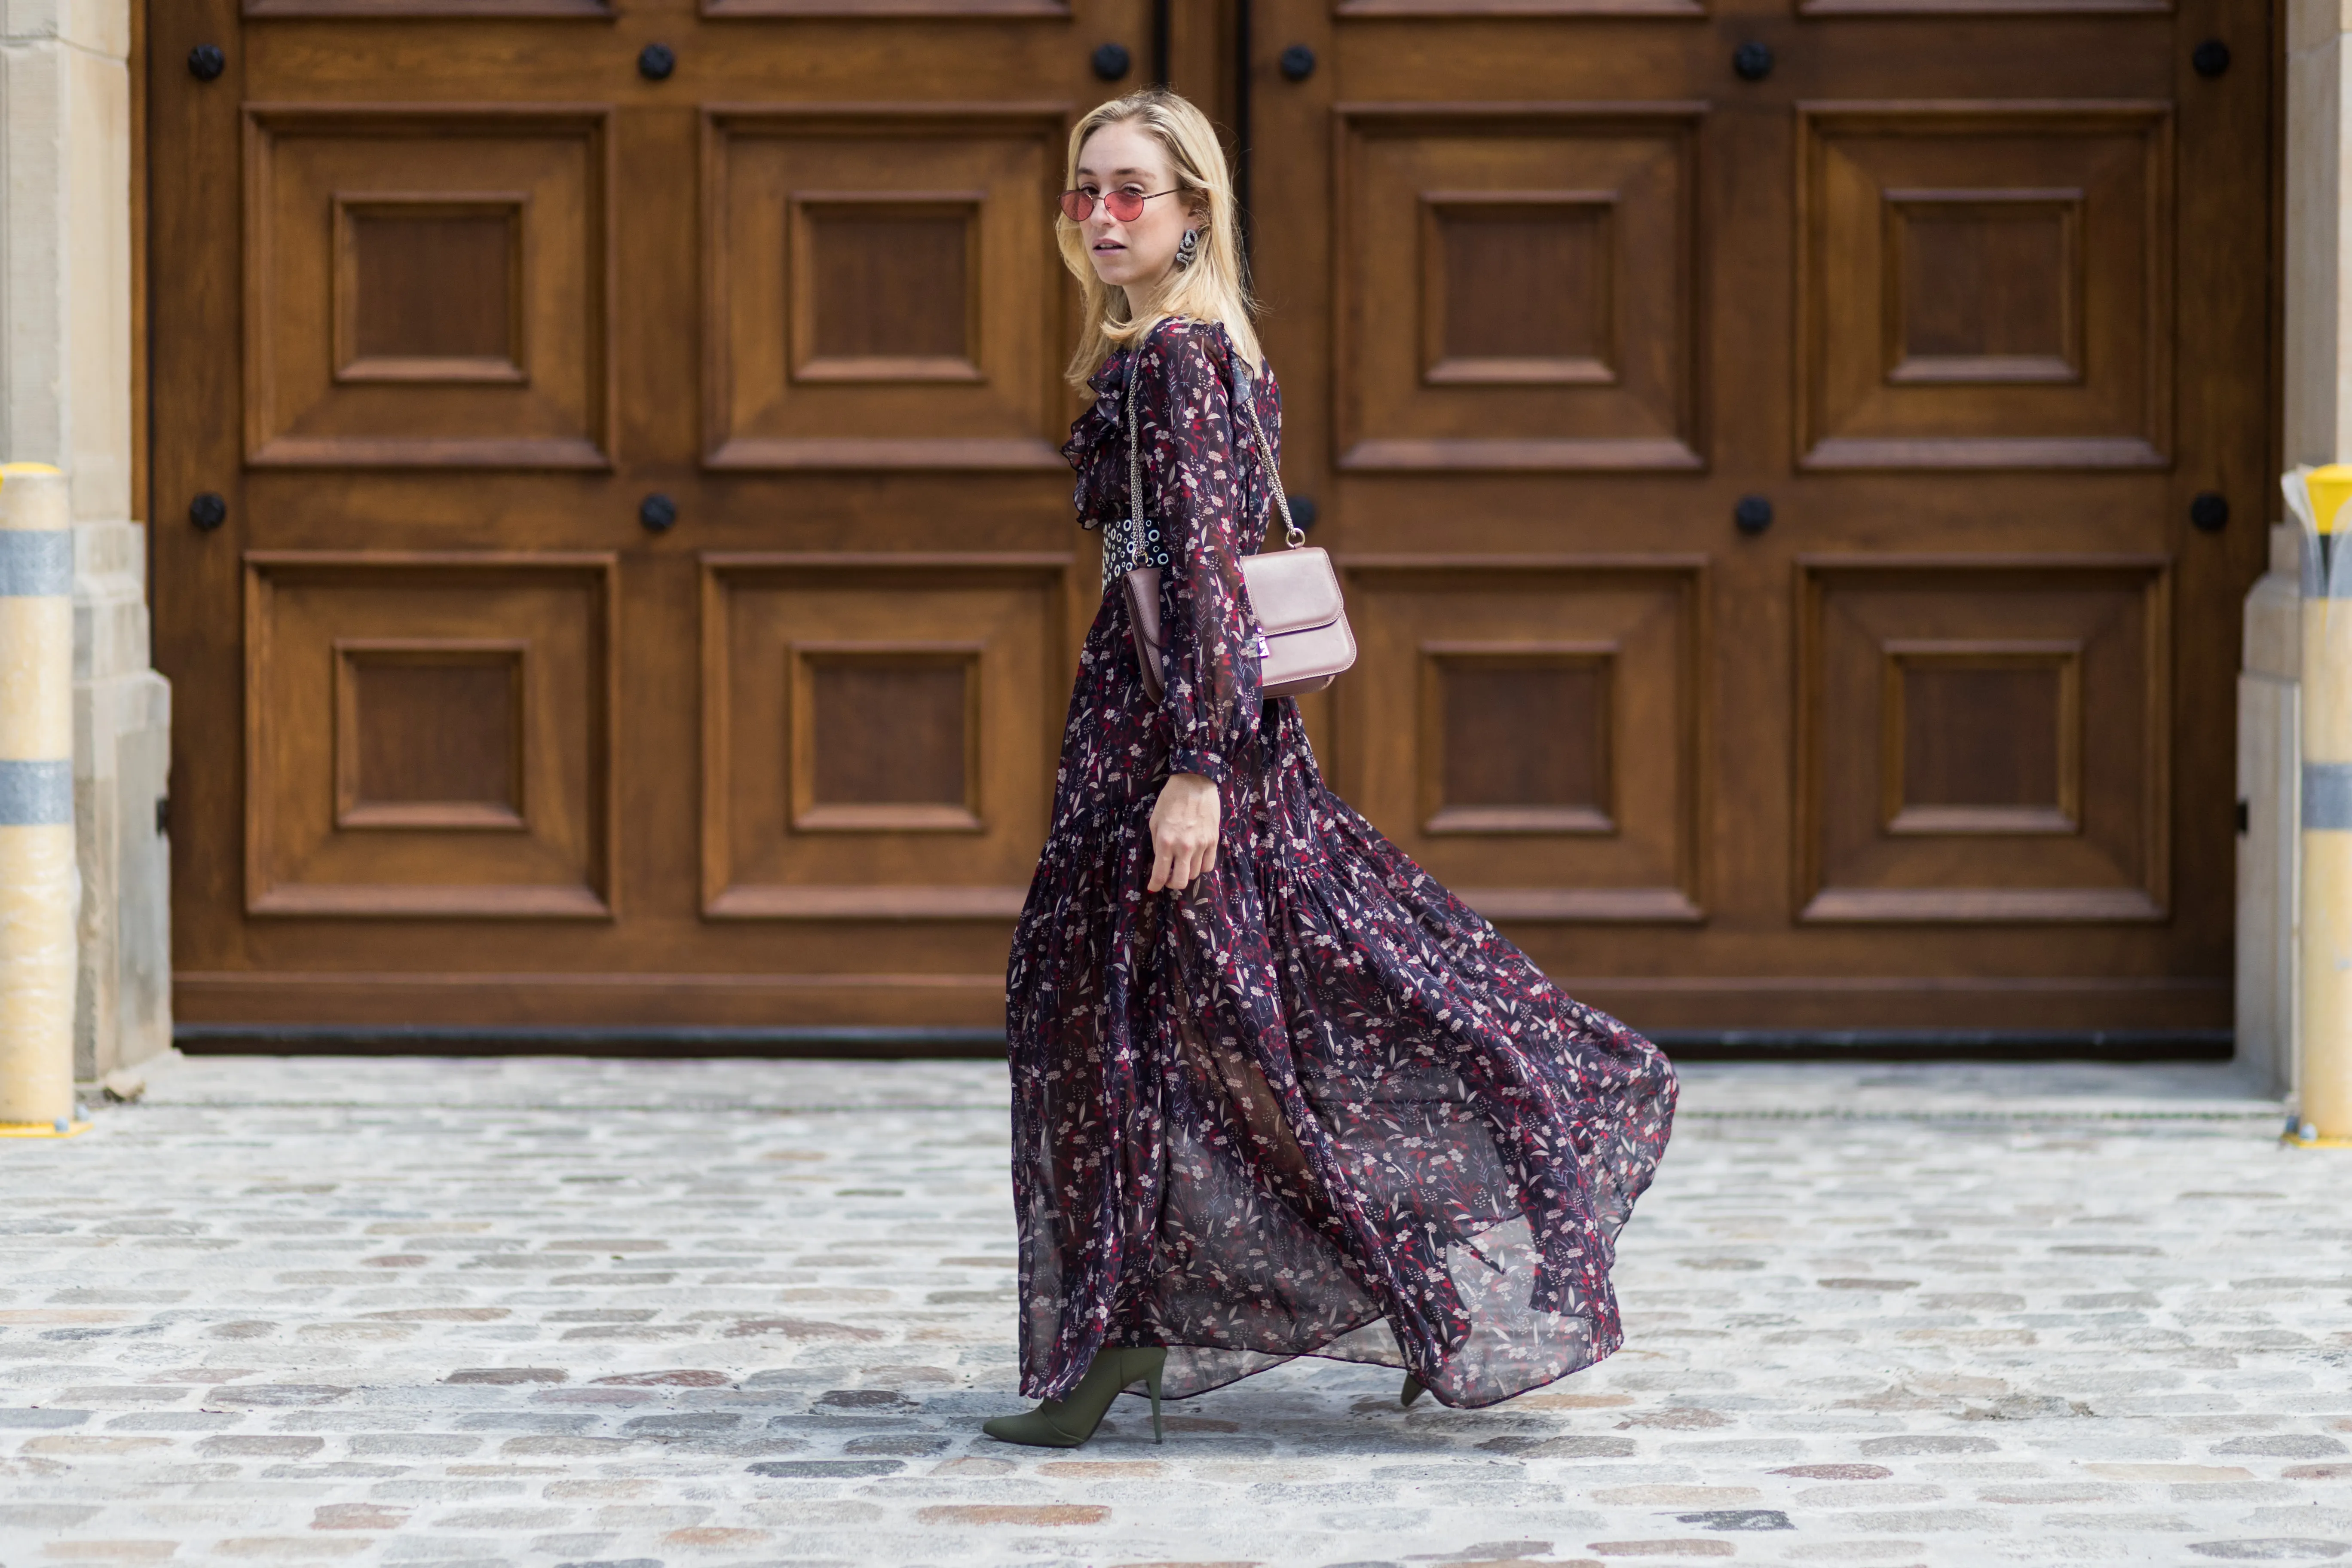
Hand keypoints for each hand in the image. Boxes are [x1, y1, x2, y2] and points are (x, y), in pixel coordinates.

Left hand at [1148, 773, 1220, 892]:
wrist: (1194, 783)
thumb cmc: (1170, 800)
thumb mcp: (1155, 821)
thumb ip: (1158, 844)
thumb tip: (1162, 860)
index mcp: (1166, 842)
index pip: (1161, 874)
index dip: (1155, 885)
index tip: (1153, 887)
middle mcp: (1184, 847)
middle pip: (1181, 881)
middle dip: (1172, 883)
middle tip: (1169, 877)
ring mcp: (1201, 845)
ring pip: (1195, 874)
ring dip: (1187, 873)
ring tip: (1182, 865)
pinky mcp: (1214, 840)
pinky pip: (1209, 865)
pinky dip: (1201, 868)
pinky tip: (1196, 861)